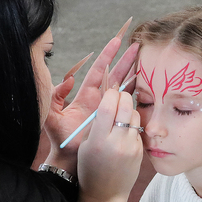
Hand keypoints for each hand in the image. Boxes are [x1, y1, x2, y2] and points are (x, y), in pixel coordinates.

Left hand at [43, 21, 138, 171]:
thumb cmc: (61, 140)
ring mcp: (110, 110)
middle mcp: (100, 100)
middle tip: (138, 46)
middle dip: (126, 60)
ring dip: (136, 75)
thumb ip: (56, 96)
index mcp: (86, 94)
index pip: (99, 70)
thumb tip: (68, 79)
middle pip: (116, 75)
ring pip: (125, 88)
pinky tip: (148, 88)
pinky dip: (139, 97)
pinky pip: (129, 106)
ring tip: (147, 62)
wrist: (71, 160)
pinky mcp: (117, 121)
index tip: (117, 41)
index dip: (108, 55)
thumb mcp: (52, 116)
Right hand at [75, 88, 142, 201]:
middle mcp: (117, 142)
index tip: (109, 92)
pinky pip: (138, 129)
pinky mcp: (140, 151)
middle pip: (125, 107)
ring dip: (129, 110)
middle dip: (123, 96)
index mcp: (99, 140)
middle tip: (119, 95)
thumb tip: (107, 102)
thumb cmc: (90, 168)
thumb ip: (95, 123)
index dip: (110, 95)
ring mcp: (132, 147)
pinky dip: (132, 125)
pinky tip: (125, 131)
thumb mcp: (85, 145)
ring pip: (135, 116)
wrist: (106, 194)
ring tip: (122, 114)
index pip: (108, 106)